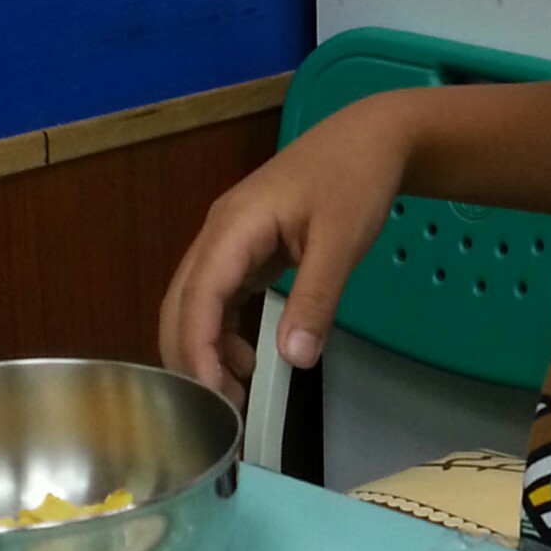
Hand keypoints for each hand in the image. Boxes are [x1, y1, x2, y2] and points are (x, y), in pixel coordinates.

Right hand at [159, 96, 417, 404]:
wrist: (369, 139)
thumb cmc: (354, 181)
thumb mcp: (341, 241)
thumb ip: (316, 299)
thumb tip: (294, 358)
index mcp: (234, 227)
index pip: (198, 296)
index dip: (196, 348)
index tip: (210, 395)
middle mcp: (219, 236)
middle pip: (182, 304)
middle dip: (190, 359)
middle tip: (219, 411)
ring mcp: (229, 243)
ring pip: (195, 305)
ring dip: (204, 351)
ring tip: (233, 394)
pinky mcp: (245, 253)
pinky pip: (219, 300)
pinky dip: (223, 334)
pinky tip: (245, 361)